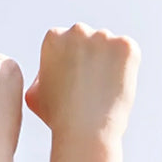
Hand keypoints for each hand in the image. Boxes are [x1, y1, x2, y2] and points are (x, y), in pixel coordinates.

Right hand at [26, 23, 139, 138]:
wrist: (85, 131)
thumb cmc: (59, 118)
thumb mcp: (33, 96)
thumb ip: (39, 77)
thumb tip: (44, 72)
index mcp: (54, 37)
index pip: (66, 43)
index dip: (71, 65)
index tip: (74, 84)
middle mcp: (78, 30)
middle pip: (89, 41)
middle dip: (91, 60)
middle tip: (91, 88)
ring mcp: (104, 36)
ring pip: (109, 48)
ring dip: (109, 64)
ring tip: (103, 92)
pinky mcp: (126, 46)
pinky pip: (128, 54)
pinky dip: (126, 69)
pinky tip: (116, 88)